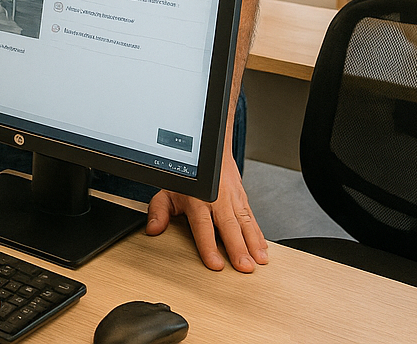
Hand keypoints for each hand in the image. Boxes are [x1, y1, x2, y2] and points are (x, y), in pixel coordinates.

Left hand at [145, 150, 266, 271]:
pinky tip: (262, 248)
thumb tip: (153, 229)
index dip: (209, 246)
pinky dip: (259, 234)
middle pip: (229, 227)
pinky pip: (252, 218)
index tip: (216, 263)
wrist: (209, 149)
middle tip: (245, 267)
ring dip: (253, 243)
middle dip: (238, 248)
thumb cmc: (188, 174)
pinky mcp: (243, 198)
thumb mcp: (167, 190)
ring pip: (245, 223)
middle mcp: (217, 199)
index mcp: (197, 200)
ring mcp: (233, 198)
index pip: (203, 227)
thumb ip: (159, 211)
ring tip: (259, 261)